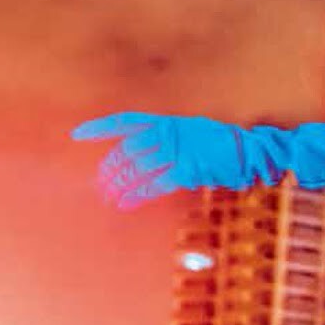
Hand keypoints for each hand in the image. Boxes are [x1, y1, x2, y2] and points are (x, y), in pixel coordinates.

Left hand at [70, 112, 248, 208]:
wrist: (248, 150)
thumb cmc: (222, 144)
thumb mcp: (192, 133)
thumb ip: (169, 140)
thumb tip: (147, 155)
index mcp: (167, 122)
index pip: (124, 122)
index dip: (100, 128)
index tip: (77, 135)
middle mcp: (168, 133)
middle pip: (127, 150)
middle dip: (110, 168)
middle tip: (99, 184)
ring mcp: (177, 151)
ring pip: (137, 168)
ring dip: (119, 184)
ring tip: (107, 197)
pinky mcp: (187, 170)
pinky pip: (155, 184)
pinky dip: (137, 195)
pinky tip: (125, 203)